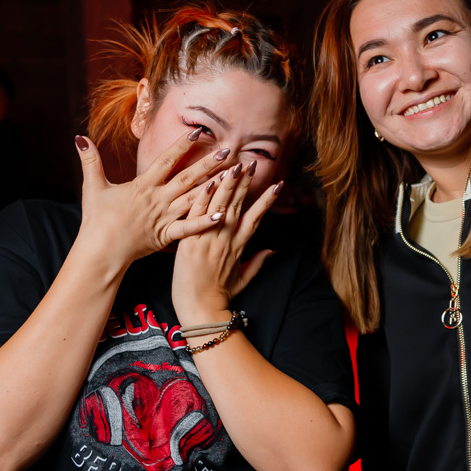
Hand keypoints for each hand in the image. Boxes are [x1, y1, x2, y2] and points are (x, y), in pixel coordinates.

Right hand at [73, 131, 231, 266]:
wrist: (100, 251)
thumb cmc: (96, 220)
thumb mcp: (92, 187)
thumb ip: (90, 161)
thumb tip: (80, 138)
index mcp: (143, 186)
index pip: (166, 161)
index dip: (182, 146)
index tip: (198, 132)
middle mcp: (157, 199)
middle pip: (186, 178)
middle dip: (207, 164)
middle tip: (227, 151)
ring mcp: (164, 217)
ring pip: (193, 200)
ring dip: (213, 188)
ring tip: (231, 177)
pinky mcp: (166, 235)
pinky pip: (189, 228)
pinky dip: (205, 222)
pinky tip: (223, 215)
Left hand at [171, 159, 281, 324]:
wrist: (200, 307)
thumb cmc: (219, 295)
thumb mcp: (243, 279)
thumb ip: (258, 262)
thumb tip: (272, 251)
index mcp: (239, 246)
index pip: (256, 217)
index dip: (267, 200)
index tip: (278, 184)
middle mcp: (226, 239)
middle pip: (239, 205)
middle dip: (246, 183)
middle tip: (252, 163)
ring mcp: (209, 238)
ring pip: (220, 206)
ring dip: (228, 184)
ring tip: (234, 165)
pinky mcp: (191, 240)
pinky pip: (198, 214)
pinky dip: (204, 198)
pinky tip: (209, 182)